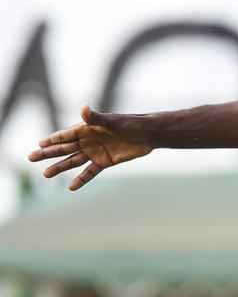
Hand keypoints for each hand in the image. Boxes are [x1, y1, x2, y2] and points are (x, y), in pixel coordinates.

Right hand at [27, 106, 153, 190]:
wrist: (149, 134)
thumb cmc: (131, 123)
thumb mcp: (113, 121)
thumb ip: (96, 118)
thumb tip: (83, 109)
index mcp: (87, 128)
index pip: (65, 135)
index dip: (52, 139)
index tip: (39, 143)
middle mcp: (89, 140)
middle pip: (64, 148)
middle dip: (48, 153)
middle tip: (30, 158)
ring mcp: (96, 152)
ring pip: (73, 161)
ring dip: (60, 167)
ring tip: (45, 174)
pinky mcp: (105, 161)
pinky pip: (90, 172)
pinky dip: (81, 179)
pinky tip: (71, 187)